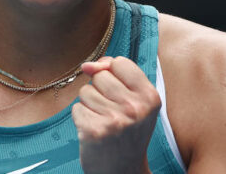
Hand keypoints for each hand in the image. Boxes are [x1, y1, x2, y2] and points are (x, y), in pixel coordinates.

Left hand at [72, 56, 161, 173]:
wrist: (124, 171)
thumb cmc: (128, 131)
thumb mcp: (135, 101)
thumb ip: (115, 75)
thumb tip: (87, 65)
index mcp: (150, 97)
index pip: (119, 62)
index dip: (113, 73)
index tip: (118, 92)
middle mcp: (135, 108)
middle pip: (100, 76)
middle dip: (100, 90)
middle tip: (112, 111)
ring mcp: (114, 120)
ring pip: (85, 91)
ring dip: (90, 105)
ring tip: (103, 121)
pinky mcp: (94, 131)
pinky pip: (76, 108)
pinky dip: (82, 118)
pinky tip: (95, 130)